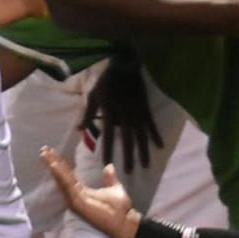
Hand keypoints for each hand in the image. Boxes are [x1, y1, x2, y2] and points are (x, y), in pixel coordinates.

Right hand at [41, 150, 138, 237]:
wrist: (126, 222)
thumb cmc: (120, 208)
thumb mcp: (114, 188)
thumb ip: (110, 178)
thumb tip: (109, 166)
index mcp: (82, 192)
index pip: (68, 176)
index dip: (61, 165)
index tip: (52, 152)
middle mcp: (76, 196)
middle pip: (62, 177)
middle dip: (53, 163)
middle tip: (43, 150)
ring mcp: (76, 200)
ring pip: (62, 180)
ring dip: (54, 167)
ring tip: (45, 155)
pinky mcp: (78, 203)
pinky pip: (68, 187)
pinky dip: (61, 176)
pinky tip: (55, 166)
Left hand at [83, 58, 162, 172]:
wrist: (125, 66)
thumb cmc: (107, 82)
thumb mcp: (93, 95)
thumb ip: (88, 114)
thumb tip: (78, 129)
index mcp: (111, 113)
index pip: (108, 136)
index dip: (108, 150)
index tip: (107, 164)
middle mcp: (126, 117)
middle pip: (128, 140)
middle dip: (128, 156)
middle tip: (130, 171)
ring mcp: (138, 114)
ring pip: (142, 136)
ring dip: (144, 151)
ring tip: (146, 165)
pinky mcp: (146, 109)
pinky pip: (152, 125)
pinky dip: (156, 136)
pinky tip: (160, 147)